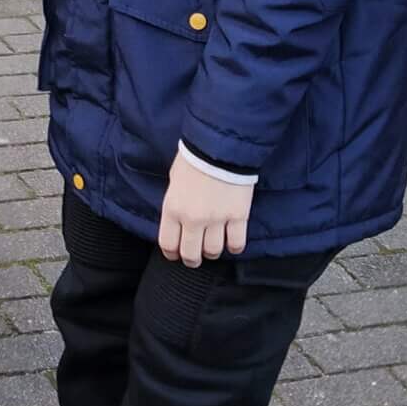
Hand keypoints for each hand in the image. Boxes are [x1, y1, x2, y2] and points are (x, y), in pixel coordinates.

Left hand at [156, 149, 250, 267]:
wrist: (221, 146)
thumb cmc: (194, 159)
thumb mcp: (174, 180)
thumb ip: (175, 203)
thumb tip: (178, 219)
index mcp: (173, 209)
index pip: (168, 244)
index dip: (172, 254)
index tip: (176, 254)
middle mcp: (193, 219)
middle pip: (191, 253)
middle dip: (192, 259)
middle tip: (195, 258)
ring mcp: (217, 219)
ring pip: (213, 251)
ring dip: (212, 252)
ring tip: (213, 247)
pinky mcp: (238, 216)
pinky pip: (236, 243)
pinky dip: (234, 247)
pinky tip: (232, 243)